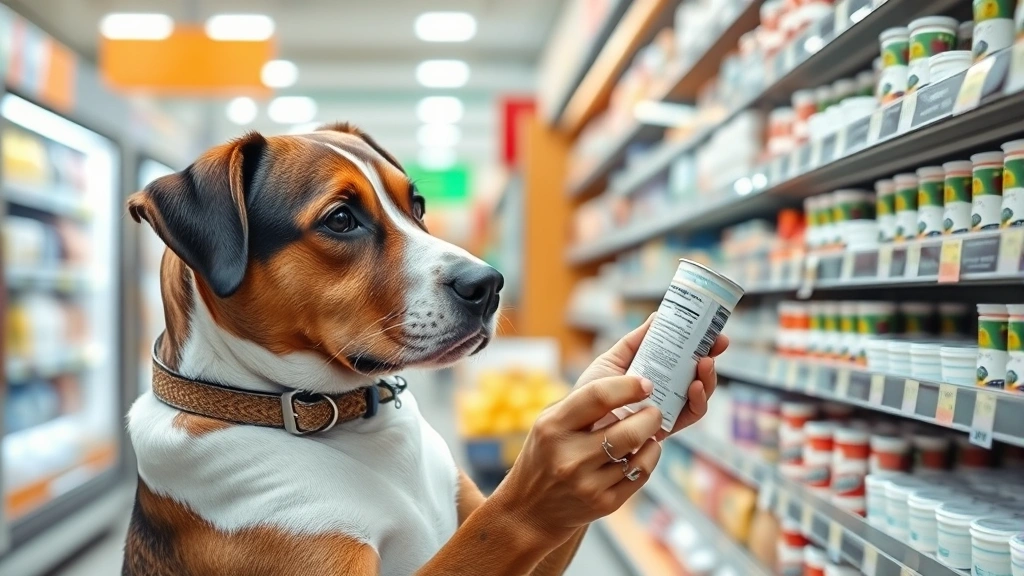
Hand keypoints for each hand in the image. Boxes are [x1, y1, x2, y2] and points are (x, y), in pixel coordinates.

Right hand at [490, 374, 663, 542]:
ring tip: (650, 428)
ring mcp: (587, 483)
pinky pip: (641, 474)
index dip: (628, 386)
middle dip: (651, 416)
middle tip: (653, 409)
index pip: (598, 396)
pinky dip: (649, 457)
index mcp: (553, 426)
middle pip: (629, 430)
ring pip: (639, 454)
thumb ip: (586, 396)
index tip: (646, 384)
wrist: (530, 509)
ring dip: (652, 436)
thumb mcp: (551, 420)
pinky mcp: (604, 504)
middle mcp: (569, 456)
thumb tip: (631, 361)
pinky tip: (643, 450)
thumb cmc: (546, 452)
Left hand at [576, 313, 728, 440]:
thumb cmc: (590, 393)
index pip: (685, 356)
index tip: (716, 332)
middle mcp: (664, 391)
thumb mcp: (613, 360)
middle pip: (696, 373)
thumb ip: (636, 341)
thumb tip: (659, 315)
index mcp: (654, 372)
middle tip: (718, 343)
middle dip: (711, 357)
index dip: (702, 344)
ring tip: (705, 363)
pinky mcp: (666, 428)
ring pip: (698, 394)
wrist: (576, 426)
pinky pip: (690, 415)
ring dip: (707, 378)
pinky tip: (694, 386)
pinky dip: (696, 401)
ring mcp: (667, 409)